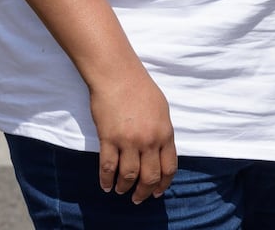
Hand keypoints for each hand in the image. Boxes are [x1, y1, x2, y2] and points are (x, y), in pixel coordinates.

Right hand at [88, 66, 177, 203]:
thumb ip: (162, 132)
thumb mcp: (162, 110)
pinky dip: (106, 180)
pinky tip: (106, 185)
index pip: (169, 167)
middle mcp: (149, 141)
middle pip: (150, 177)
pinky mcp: (108, 139)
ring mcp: (128, 141)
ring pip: (128, 176)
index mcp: (165, 133)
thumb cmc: (141, 88)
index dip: (163, 184)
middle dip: (144, 192)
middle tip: (138, 198)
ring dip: (124, 188)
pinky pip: (107, 167)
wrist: (118, 76)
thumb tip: (160, 151)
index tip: (157, 192)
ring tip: (120, 191)